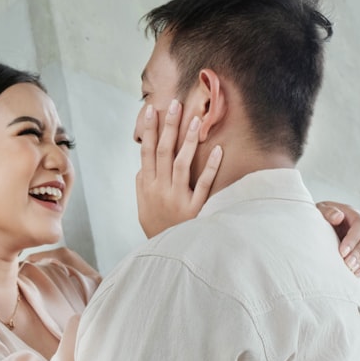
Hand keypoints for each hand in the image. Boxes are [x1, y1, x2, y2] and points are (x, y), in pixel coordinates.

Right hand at [136, 100, 222, 237]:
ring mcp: (176, 199)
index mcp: (147, 186)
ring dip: (188, 141)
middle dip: (168, 126)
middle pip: (163, 152)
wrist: (167, 256)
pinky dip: (210, 168)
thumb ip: (142, 185)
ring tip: (196, 120)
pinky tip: (217, 150)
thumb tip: (142, 165)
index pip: (146, 152)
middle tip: (175, 104)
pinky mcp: (193, 210)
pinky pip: (203, 185)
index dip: (149, 130)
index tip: (151, 109)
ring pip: (181, 164)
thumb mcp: (143, 207)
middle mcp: (159, 190)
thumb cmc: (158, 228)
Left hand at [316, 201, 359, 276]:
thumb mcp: (320, 212)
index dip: (354, 239)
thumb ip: (328, 212)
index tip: (342, 252)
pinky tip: (354, 273)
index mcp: (354, 214)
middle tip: (347, 261)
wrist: (318, 230)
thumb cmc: (320, 220)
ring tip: (350, 267)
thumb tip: (338, 216)